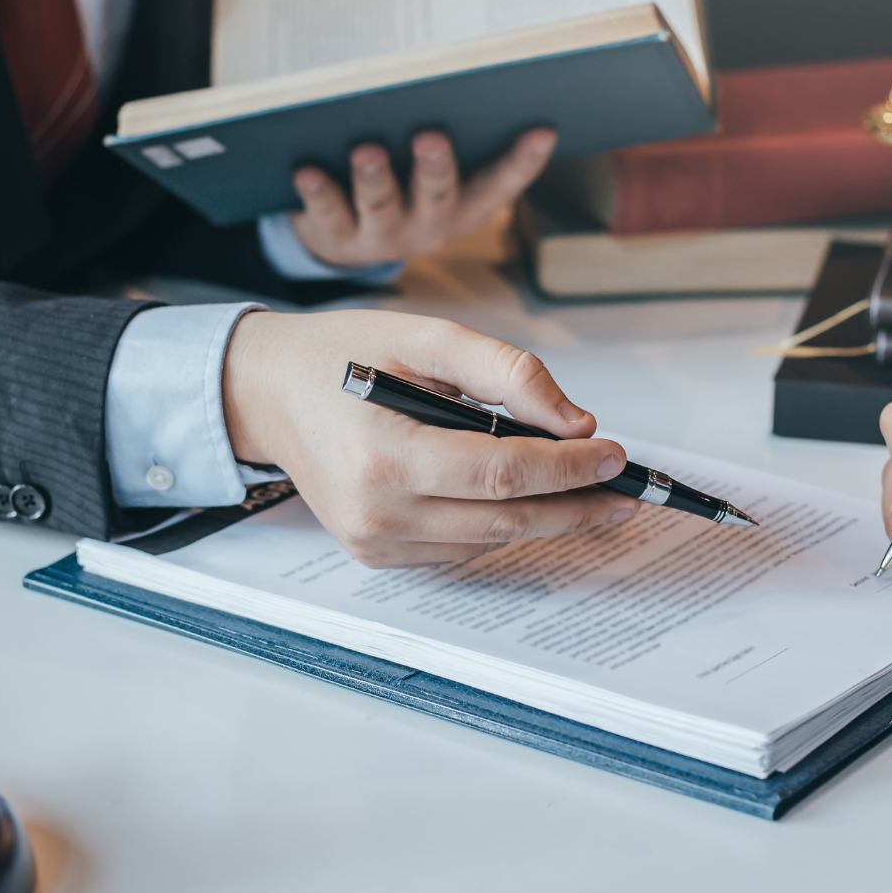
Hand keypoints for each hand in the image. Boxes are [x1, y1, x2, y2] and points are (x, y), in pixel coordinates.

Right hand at [221, 309, 640, 567]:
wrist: (268, 392)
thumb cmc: (343, 356)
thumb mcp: (427, 337)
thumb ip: (506, 373)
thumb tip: (574, 421)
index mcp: (385, 455)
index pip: (503, 472)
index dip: (569, 468)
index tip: (613, 453)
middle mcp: (376, 511)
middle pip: (506, 520)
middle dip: (575, 506)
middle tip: (623, 489)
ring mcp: (374, 542)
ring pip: (489, 542)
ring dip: (544, 518)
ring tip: (587, 492)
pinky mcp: (375, 555)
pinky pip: (459, 549)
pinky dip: (498, 525)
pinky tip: (521, 499)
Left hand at [288, 128, 555, 265]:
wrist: (342, 239)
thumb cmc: (399, 184)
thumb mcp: (428, 169)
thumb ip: (445, 131)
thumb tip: (447, 64)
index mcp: (463, 205)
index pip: (501, 184)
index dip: (523, 161)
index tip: (543, 130)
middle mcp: (430, 226)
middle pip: (438, 195)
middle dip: (435, 167)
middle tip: (431, 136)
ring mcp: (384, 236)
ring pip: (382, 206)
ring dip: (375, 178)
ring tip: (367, 150)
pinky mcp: (339, 239)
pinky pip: (328, 213)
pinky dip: (318, 192)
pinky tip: (307, 170)